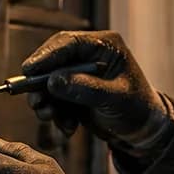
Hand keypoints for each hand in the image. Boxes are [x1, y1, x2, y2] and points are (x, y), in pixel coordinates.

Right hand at [21, 30, 165, 146]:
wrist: (144, 130)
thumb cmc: (138, 108)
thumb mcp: (114, 98)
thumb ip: (85, 89)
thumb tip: (53, 81)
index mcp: (104, 46)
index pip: (69, 43)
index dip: (47, 55)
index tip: (29, 69)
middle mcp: (88, 55)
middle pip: (53, 61)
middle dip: (41, 83)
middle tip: (35, 101)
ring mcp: (79, 73)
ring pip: (49, 82)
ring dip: (46, 102)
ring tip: (50, 117)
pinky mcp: (73, 90)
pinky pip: (54, 99)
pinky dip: (56, 114)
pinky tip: (68, 127)